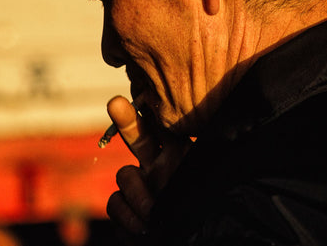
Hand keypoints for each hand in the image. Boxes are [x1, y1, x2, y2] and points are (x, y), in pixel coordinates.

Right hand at [105, 95, 190, 240]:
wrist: (193, 242)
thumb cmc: (202, 214)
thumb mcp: (204, 182)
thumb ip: (195, 163)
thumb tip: (210, 136)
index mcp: (181, 156)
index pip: (166, 127)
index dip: (155, 110)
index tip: (148, 96)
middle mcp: (158, 167)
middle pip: (138, 136)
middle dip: (126, 119)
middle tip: (116, 103)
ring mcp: (140, 188)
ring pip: (125, 176)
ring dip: (137, 195)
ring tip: (154, 212)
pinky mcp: (125, 209)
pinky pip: (115, 202)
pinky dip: (128, 217)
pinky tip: (143, 228)